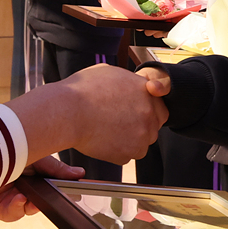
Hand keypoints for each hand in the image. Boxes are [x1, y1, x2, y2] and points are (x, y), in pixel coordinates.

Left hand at [0, 154, 82, 221]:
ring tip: (28, 197)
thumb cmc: (3, 147)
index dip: (59, 192)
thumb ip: (56, 168)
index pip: (48, 186)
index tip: (73, 194)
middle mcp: (19, 184)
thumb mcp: (35, 156)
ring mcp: (6, 196)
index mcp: (29, 172)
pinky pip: (10, 213)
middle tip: (50, 198)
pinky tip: (18, 198)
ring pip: (25, 209)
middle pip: (38, 200)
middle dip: (44, 201)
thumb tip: (79, 173)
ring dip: (29, 205)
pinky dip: (16, 208)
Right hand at [4, 64, 169, 167]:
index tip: (132, 115)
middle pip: (152, 128)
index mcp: (146, 92)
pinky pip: (126, 155)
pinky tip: (101, 140)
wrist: (67, 111)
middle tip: (117, 125)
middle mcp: (148, 114)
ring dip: (128, 141)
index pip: (160, 109)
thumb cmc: (82, 90)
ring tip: (106, 131)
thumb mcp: (110, 73)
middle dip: (138, 128)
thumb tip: (134, 84)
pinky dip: (115, 152)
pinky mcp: (128, 153)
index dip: (146, 113)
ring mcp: (140, 136)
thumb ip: (129, 81)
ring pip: (140, 144)